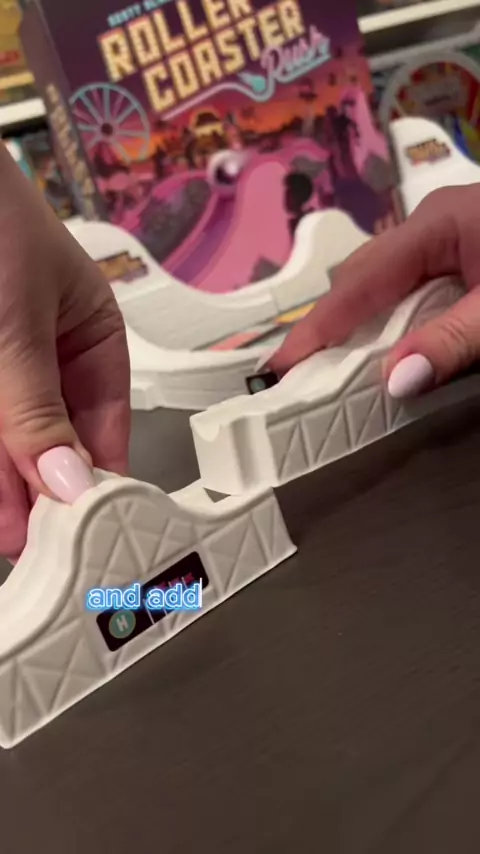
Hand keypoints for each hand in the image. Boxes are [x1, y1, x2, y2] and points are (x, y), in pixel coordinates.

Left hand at [0, 143, 129, 558]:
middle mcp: (46, 358)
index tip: (84, 521)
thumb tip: (67, 481)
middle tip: (36, 544)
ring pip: (8, 439)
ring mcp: (3, 368)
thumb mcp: (17, 324)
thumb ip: (36, 409)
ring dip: (6, 485)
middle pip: (50, 440)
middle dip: (41, 490)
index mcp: (91, 337)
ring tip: (11, 535)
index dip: (95, 475)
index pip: (105, 423)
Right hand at [270, 185, 479, 396]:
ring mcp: (446, 235)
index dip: (318, 326)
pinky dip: (391, 318)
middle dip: (330, 324)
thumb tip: (393, 381)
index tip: (280, 366)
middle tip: (301, 374)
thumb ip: (451, 342)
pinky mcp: (463, 250)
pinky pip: (410, 285)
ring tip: (334, 368)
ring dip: (361, 323)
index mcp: (435, 225)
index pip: (360, 281)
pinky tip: (390, 343)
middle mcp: (430, 224)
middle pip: (362, 276)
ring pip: (385, 281)